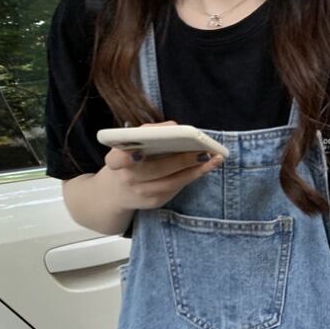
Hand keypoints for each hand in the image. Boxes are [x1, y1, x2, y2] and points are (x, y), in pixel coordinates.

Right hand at [99, 120, 223, 213]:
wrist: (117, 192)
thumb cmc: (128, 160)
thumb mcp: (128, 144)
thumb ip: (147, 134)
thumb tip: (175, 127)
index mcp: (115, 160)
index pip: (118, 160)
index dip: (127, 158)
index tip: (139, 153)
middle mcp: (127, 179)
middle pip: (156, 170)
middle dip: (181, 160)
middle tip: (203, 151)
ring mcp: (142, 193)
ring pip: (172, 182)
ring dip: (196, 170)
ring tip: (214, 159)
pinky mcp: (154, 202)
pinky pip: (176, 188)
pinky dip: (192, 176)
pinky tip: (206, 167)